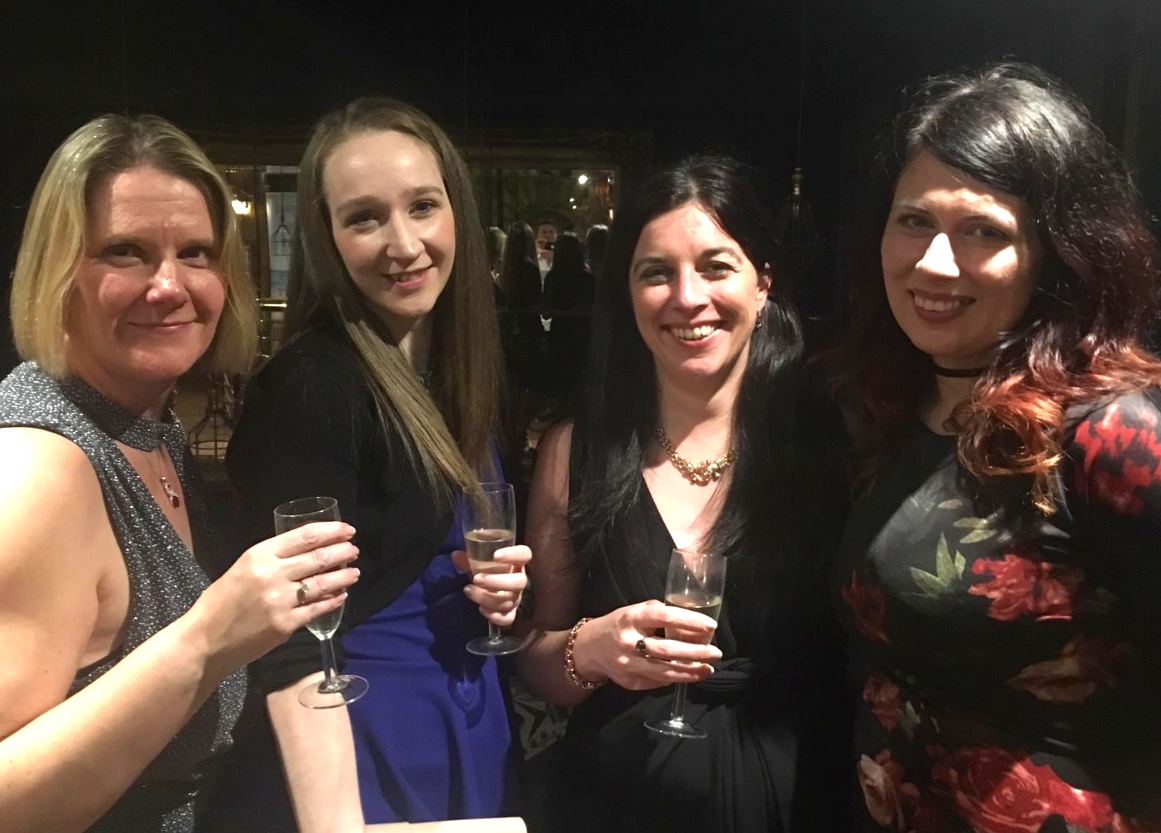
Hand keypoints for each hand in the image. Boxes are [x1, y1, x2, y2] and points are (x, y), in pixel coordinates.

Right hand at [188, 521, 359, 673]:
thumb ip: (272, 559)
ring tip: (355, 572)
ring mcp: (280, 600)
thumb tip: (308, 551)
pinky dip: (332, 601)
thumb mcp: (242, 568)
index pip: (304, 536)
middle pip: (318, 557)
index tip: (347, 530)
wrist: (204, 641)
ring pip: (323, 583)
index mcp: (258, 555)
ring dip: (343, 576)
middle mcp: (271, 574)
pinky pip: (317, 609)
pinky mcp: (285, 624)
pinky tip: (341, 596)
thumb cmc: (220, 603)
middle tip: (354, 550)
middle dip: (342, 552)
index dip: (331, 531)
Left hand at [452, 545, 529, 627]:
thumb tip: (455, 555)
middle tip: (476, 579)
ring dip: (488, 597)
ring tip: (468, 590)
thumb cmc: (486, 570)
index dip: (513, 554)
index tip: (495, 556)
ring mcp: (516, 598)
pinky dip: (495, 616)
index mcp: (516, 562)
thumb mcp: (478, 561)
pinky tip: (481, 609)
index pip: (524, 554)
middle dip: (497, 581)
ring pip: (509, 601)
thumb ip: (469, 558)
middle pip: (519, 582)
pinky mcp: (511, 613)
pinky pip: (508, 618)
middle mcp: (519, 580)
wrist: (489, 589)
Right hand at [572, 599, 720, 690]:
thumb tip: (690, 621)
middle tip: (716, 652)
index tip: (711, 626)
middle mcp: (628, 642)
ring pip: (665, 671)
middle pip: (667, 650)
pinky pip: (658, 682)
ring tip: (708, 669)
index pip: (664, 617)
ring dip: (690, 672)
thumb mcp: (632, 611)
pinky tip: (689, 675)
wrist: (588, 649)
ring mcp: (628, 665)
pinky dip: (676, 678)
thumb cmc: (617, 625)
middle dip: (696, 652)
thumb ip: (656, 613)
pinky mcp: (630, 682)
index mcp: (631, 618)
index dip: (690, 621)